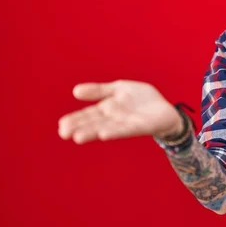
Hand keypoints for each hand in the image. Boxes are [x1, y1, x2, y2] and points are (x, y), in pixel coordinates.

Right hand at [58, 80, 182, 143]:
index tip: (61, 125)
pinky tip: (104, 134)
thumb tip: (75, 90)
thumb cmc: (140, 99)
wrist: (164, 109)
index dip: (75, 119)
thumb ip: (99, 90)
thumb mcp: (118, 89)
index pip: (87, 114)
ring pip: (105, 128)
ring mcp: (125, 124)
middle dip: (79, 127)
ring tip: (78, 137)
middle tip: (64, 132)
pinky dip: (114, 131)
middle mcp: (113, 118)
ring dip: (92, 132)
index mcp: (107, 108)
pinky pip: (125, 129)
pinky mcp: (139, 127)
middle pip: (94, 123)